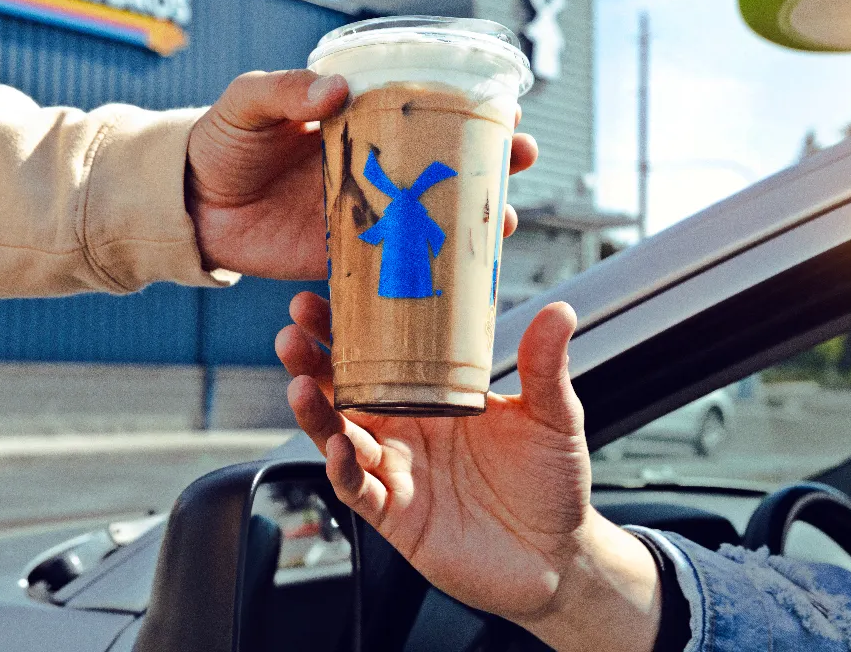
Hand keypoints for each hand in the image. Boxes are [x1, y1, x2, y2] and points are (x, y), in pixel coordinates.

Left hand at [185, 70, 537, 279]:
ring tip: (501, 216)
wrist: (187, 204)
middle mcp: (370, 167)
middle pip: (442, 162)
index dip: (467, 106)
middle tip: (520, 156)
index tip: (506, 104)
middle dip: (488, 161)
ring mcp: (362, 212)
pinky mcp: (343, 256)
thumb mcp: (247, 103)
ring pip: (430, 214)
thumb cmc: (218, 141)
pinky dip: (428, 267)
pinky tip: (460, 270)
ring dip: (471, 216)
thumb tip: (334, 91)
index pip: (424, 109)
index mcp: (356, 122)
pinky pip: (393, 261)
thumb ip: (285, 92)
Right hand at [276, 295, 662, 651]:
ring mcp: (397, 472)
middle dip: (312, 362)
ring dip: (316, 413)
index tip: (323, 296)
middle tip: (292, 333)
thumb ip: (544, 365)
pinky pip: (359, 491)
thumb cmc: (550, 482)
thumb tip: (558, 311)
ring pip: (339, 437)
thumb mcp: (551, 415)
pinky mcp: (397, 516)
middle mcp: (405, 430)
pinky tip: (340, 448)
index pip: (379, 354)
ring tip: (299, 384)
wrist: (558, 555)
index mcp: (432, 396)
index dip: (347, 328)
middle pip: (343, 391)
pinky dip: (344, 471)